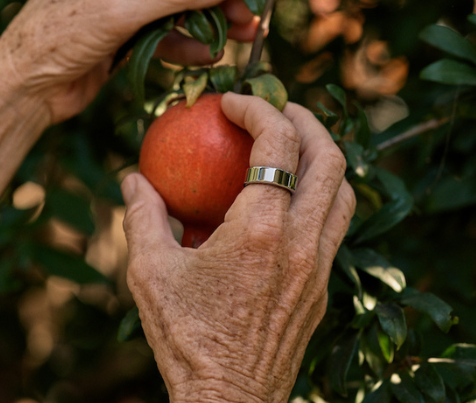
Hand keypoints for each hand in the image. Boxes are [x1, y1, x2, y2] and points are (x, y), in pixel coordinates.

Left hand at [0, 0, 263, 124]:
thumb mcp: (118, 10)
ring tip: (244, 34)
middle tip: (251, 9)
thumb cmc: (54, 38)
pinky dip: (187, 43)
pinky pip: (166, 32)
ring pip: (179, 4)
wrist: (24, 90)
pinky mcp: (127, 33)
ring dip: (210, 19)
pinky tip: (210, 55)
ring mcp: (123, 1)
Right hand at [121, 93, 355, 402]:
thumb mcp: (150, 273)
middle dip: (306, 120)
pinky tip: (286, 203)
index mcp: (261, 228)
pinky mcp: (322, 289)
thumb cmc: (186, 339)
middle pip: (331, 158)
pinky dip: (320, 197)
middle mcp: (303, 241)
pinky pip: (335, 227)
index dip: (257, 108)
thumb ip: (142, 216)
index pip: (277, 142)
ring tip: (291, 147)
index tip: (231, 103)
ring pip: (344, 193)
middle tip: (278, 109)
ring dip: (323, 158)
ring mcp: (320, 267)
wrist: (228, 402)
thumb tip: (132, 180)